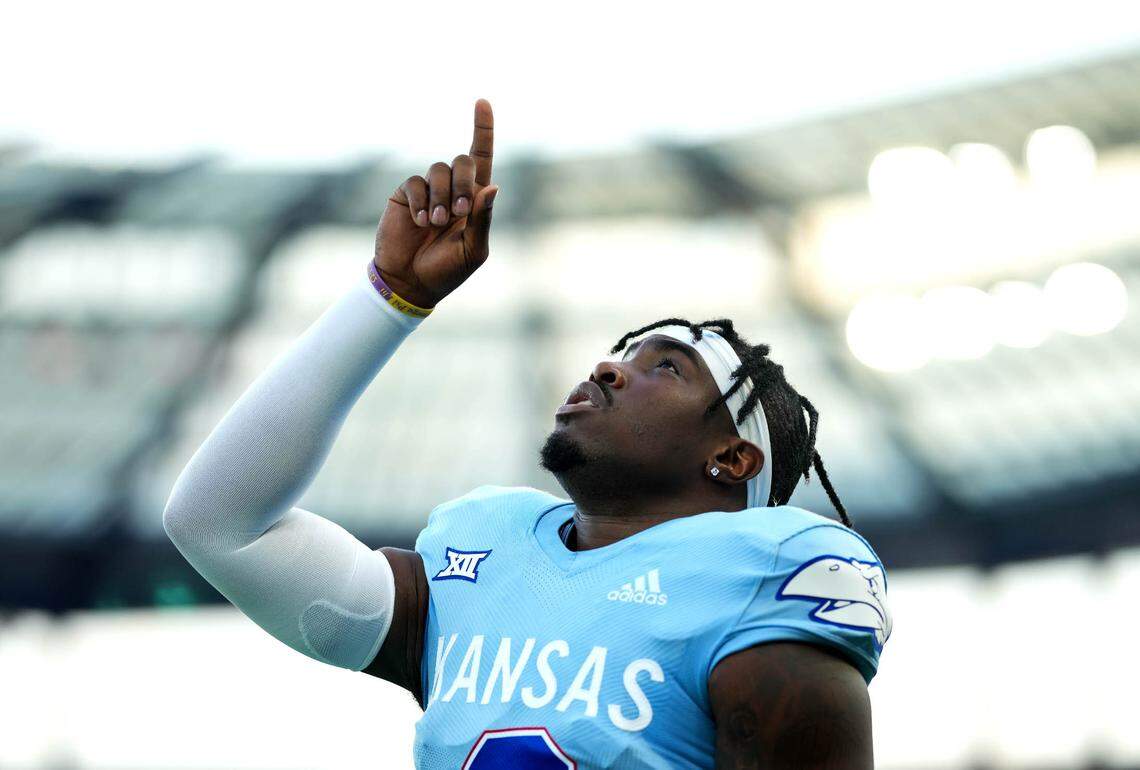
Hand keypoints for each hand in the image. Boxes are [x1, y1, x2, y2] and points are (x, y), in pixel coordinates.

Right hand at [373, 99, 498, 308]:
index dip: (483, 129)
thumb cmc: (447, 270)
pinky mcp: (406, 194)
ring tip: (435, 223)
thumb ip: (482, 219)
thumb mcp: (473, 249)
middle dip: (463, 182)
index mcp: (475, 200)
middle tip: (458, 212)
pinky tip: (419, 221)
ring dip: (440, 197)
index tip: (482, 101)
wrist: (410, 281)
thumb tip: (492, 186)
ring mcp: (428, 191)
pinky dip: (420, 201)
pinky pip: (415, 182)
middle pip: (463, 161)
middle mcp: (453, 189)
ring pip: (438, 169)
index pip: (481, 158)